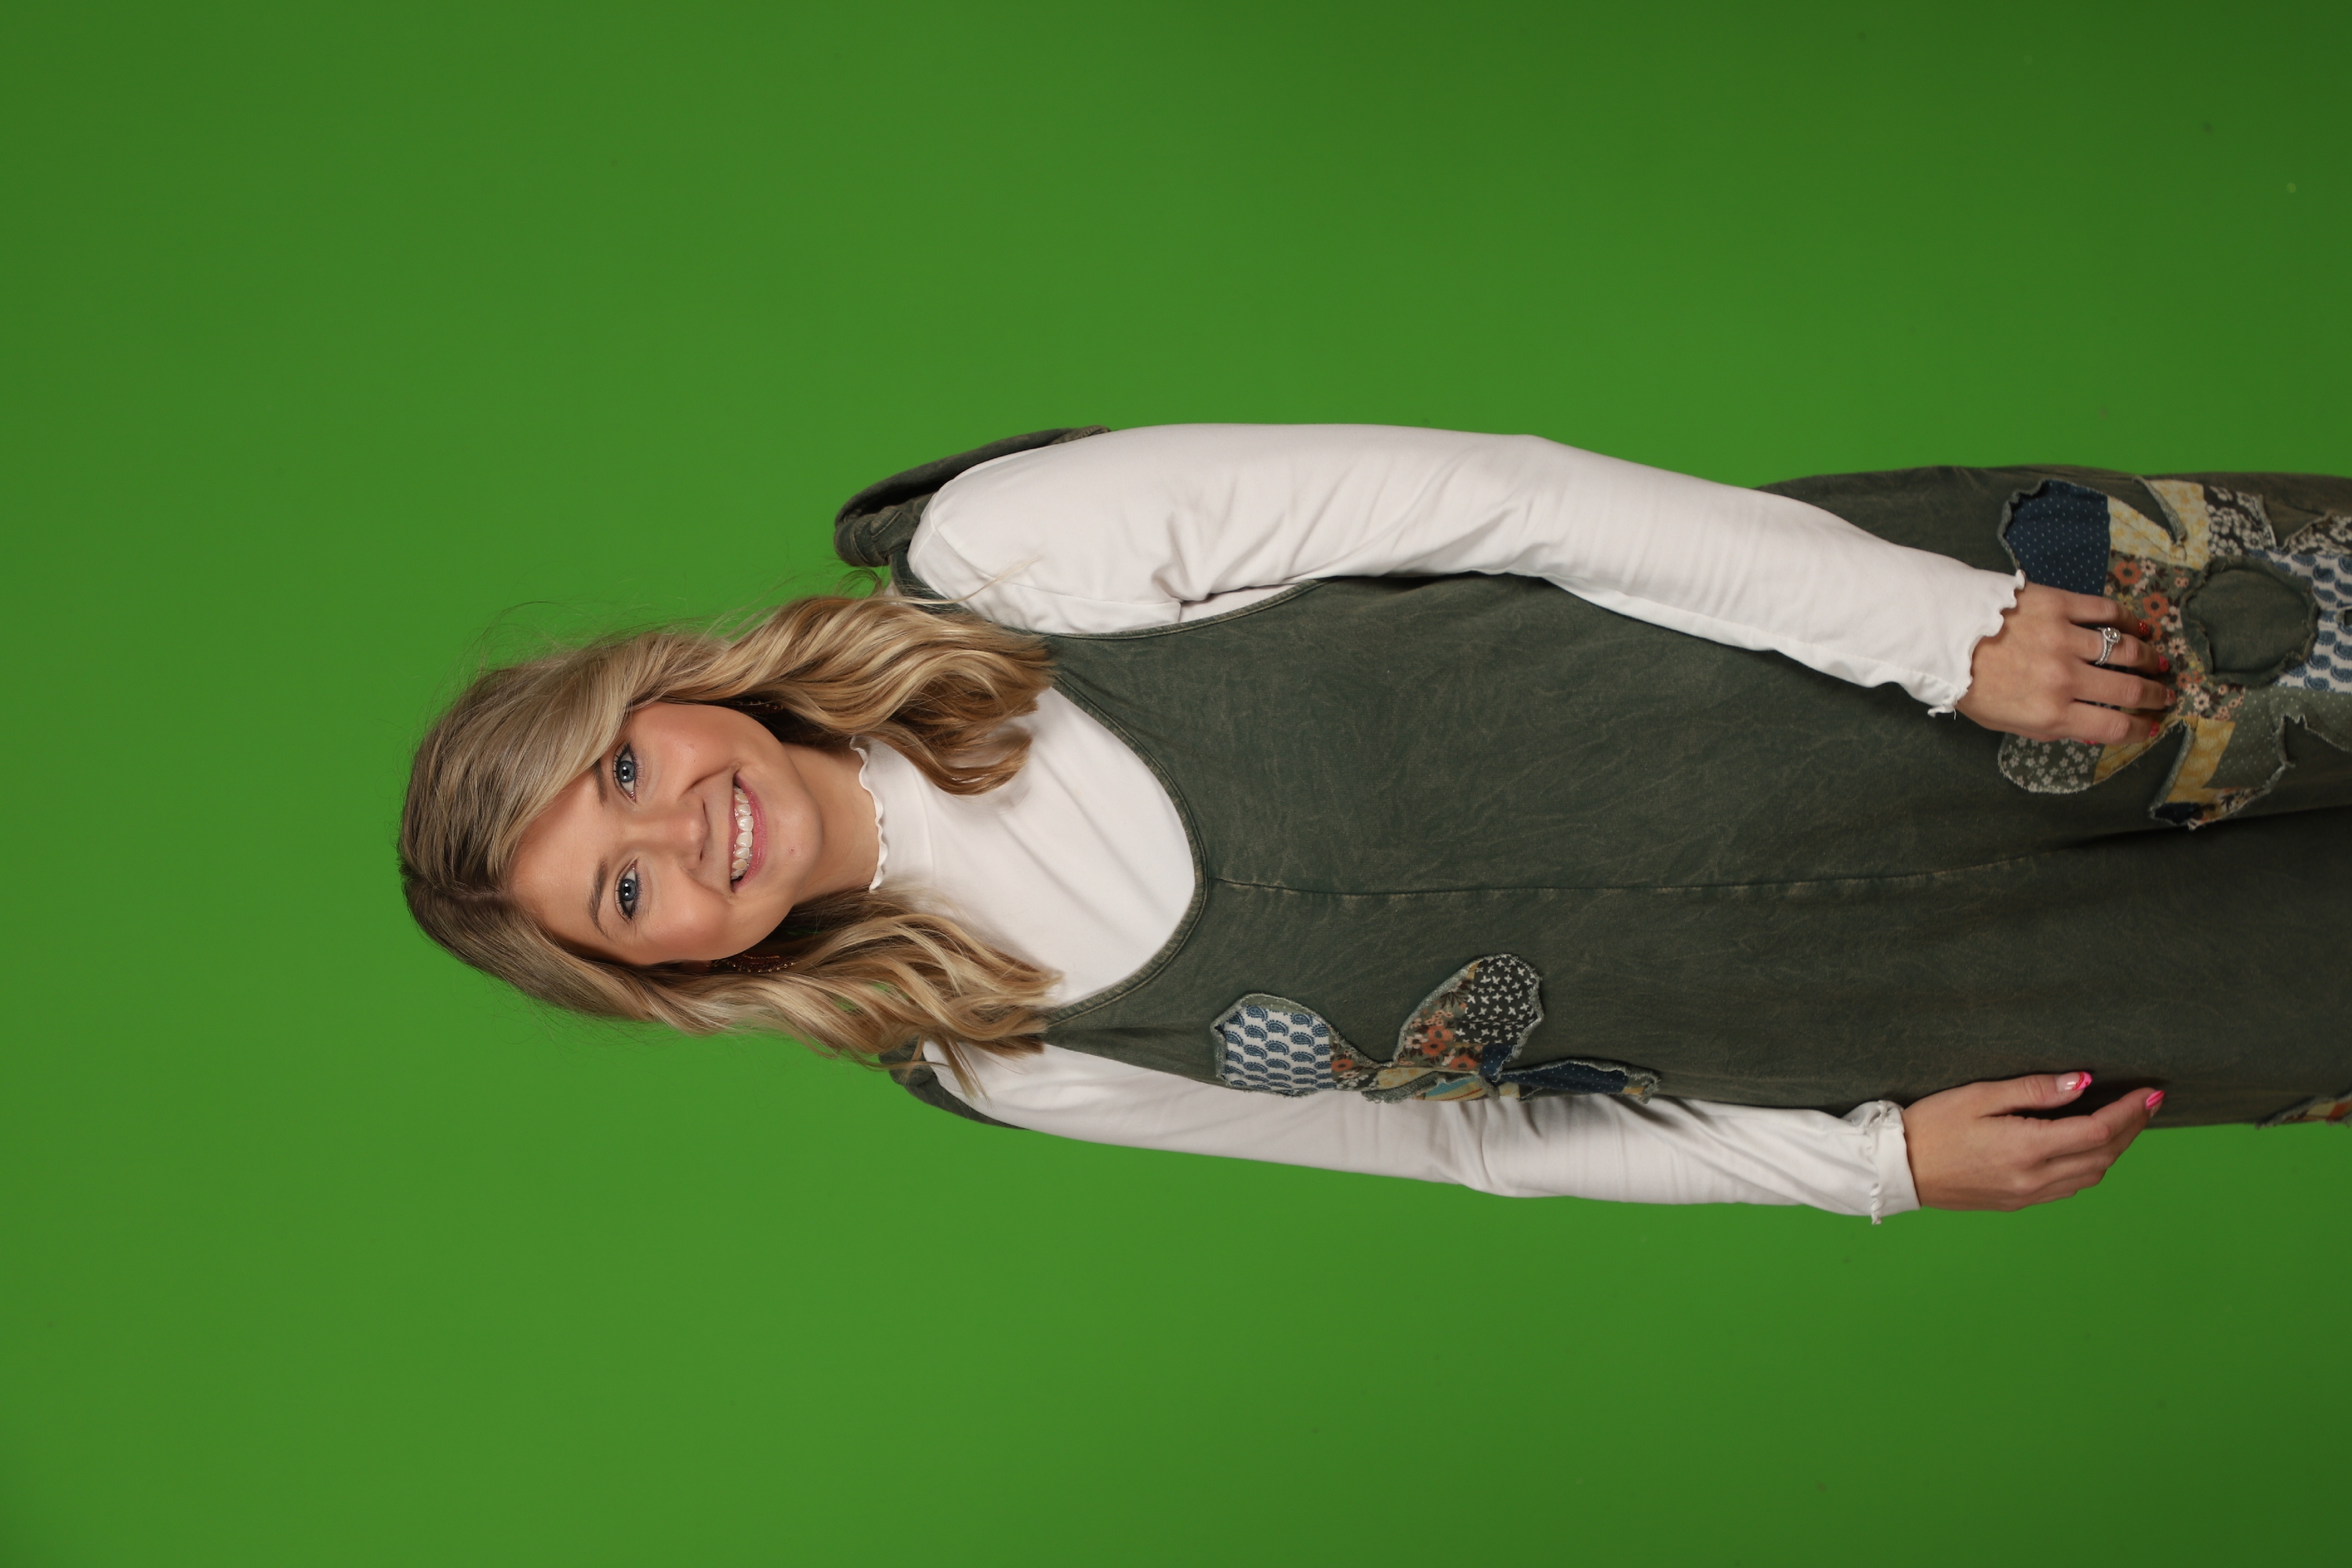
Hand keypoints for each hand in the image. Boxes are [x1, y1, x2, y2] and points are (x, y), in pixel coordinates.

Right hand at [1904, 1072, 2161, 1210]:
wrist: (1897, 1169)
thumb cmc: (1931, 1125)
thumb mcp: (1979, 1096)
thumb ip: (2034, 1090)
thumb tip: (2082, 1082)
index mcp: (2028, 1148)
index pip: (2099, 1129)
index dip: (2130, 1110)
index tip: (2150, 1091)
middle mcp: (2035, 1178)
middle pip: (2105, 1154)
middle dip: (2132, 1127)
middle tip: (2148, 1102)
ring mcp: (2028, 1194)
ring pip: (2093, 1174)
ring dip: (2115, 1148)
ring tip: (2125, 1122)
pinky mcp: (2018, 1201)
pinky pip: (2070, 1186)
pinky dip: (2091, 1164)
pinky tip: (2089, 1146)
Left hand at [1955, 585, 2173, 744]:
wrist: (1941, 636)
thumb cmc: (1970, 684)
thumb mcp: (2005, 723)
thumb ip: (2049, 728)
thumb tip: (2088, 730)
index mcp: (2050, 713)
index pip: (2113, 727)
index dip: (2139, 729)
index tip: (2149, 725)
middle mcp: (2064, 678)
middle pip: (2129, 689)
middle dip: (2155, 695)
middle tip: (2165, 694)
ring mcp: (2064, 638)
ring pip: (2125, 649)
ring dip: (2149, 658)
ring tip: (2157, 662)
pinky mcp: (2059, 604)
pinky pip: (2106, 611)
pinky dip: (2128, 620)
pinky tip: (2138, 628)